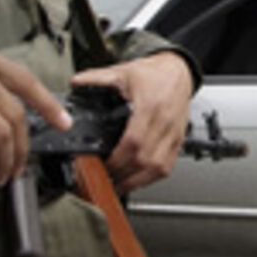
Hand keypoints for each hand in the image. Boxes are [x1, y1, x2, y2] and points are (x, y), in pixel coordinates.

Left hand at [71, 51, 193, 191]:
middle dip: (121, 174)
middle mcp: (165, 123)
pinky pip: (167, 167)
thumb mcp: (124, 71)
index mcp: (150, 106)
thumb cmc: (156, 72)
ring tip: (116, 186)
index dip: (117, 159)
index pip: (134, 141)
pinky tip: (135, 180)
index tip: (102, 165)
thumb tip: (76, 82)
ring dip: (136, 181)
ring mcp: (174, 134)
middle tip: (103, 180)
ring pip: (157, 168)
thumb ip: (98, 77)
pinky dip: (149, 178)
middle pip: (144, 160)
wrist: (179, 71)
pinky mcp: (178, 141)